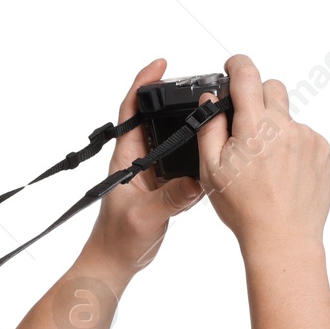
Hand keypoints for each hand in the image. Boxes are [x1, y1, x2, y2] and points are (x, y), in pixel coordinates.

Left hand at [82, 58, 204, 273]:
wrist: (116, 263)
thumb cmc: (118, 240)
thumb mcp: (144, 217)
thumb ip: (170, 199)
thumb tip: (197, 182)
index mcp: (126, 158)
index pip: (131, 111)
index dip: (143, 84)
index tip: (160, 65)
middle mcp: (139, 160)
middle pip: (155, 119)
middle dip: (173, 99)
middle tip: (198, 85)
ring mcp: (151, 173)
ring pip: (172, 140)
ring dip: (188, 127)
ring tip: (213, 113)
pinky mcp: (163, 187)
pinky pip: (183, 164)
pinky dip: (197, 156)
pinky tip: (213, 151)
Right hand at [198, 54, 329, 257]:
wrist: (283, 238)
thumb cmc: (245, 209)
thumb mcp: (211, 170)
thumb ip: (209, 129)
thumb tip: (209, 101)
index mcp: (254, 126)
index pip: (247, 75)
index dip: (237, 65)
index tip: (232, 67)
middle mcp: (284, 125)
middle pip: (272, 88)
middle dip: (257, 98)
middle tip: (245, 126)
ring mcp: (307, 137)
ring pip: (287, 117)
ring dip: (274, 129)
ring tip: (264, 165)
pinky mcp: (321, 150)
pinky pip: (303, 136)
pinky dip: (290, 147)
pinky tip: (281, 173)